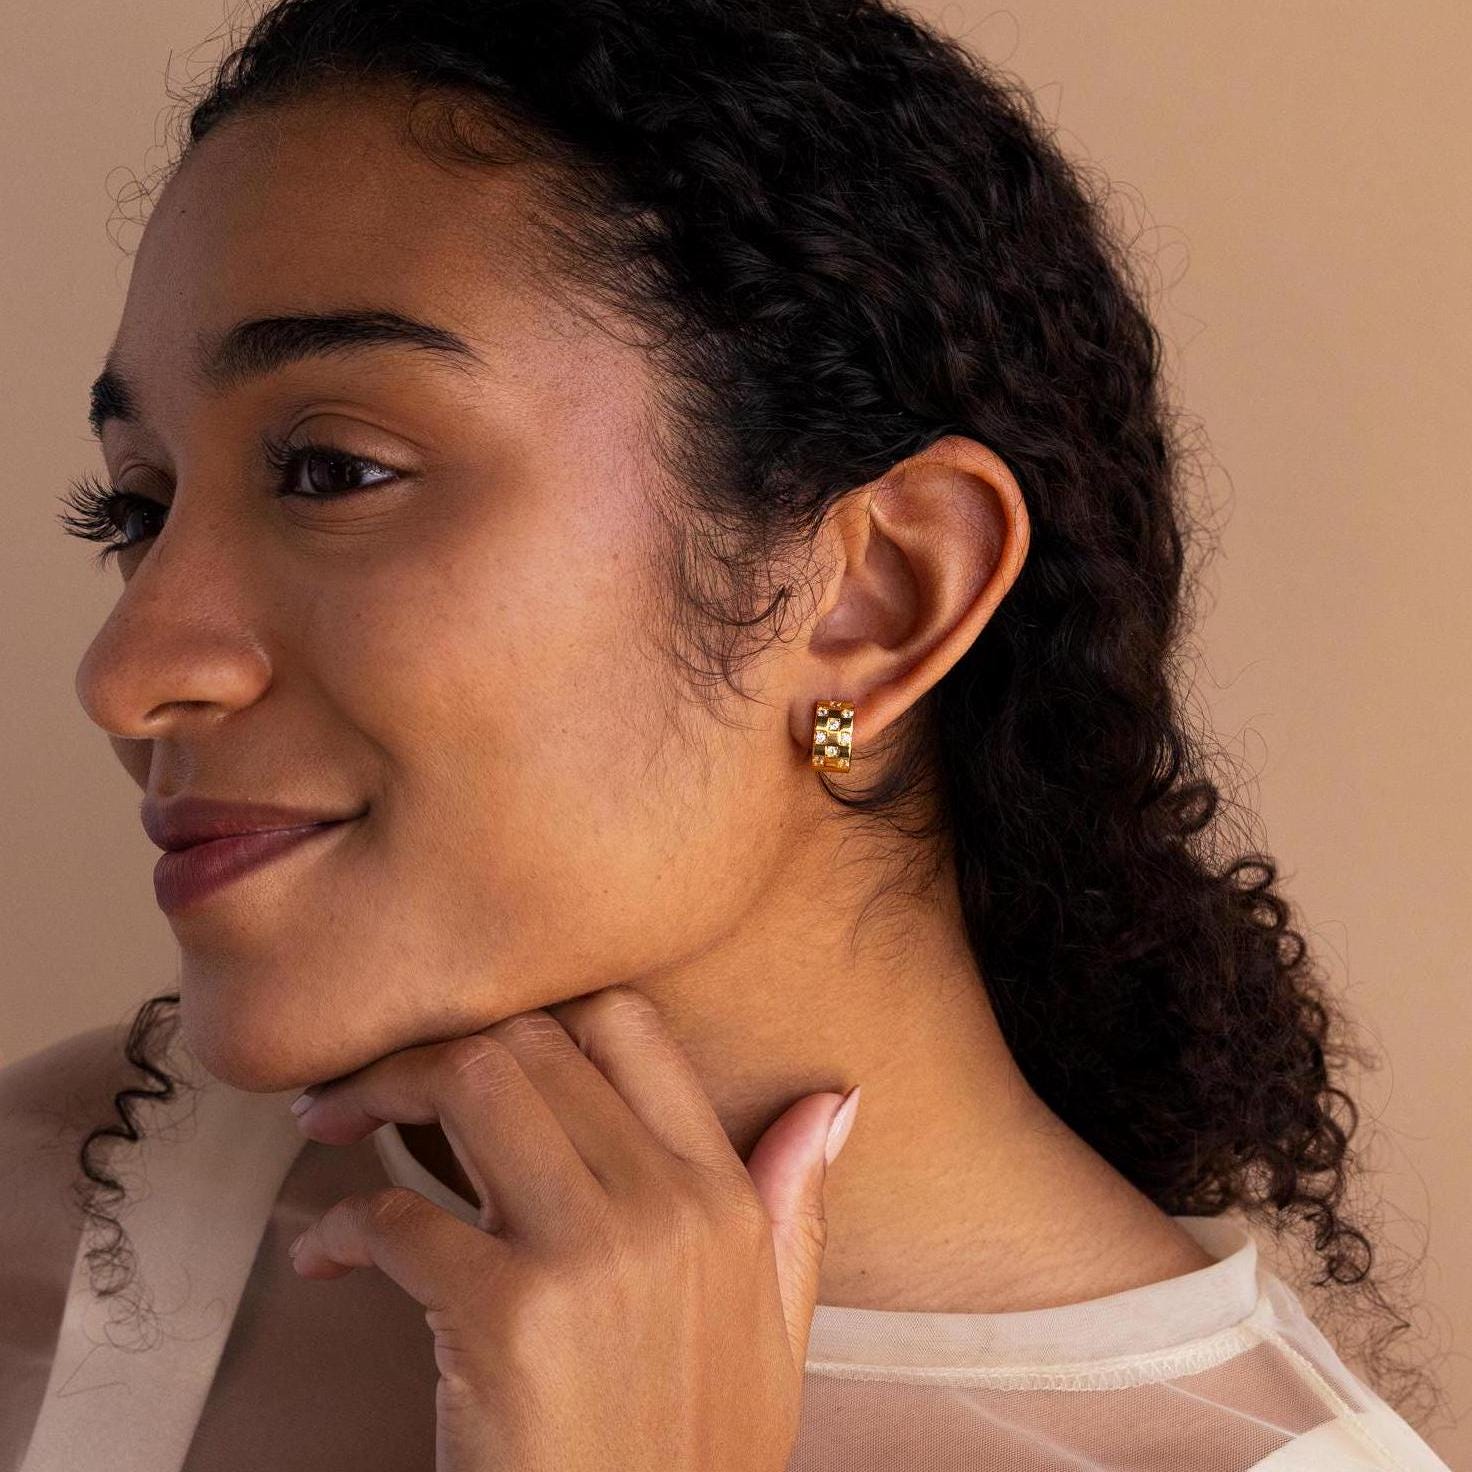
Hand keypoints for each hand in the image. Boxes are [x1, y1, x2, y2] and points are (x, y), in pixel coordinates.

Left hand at [286, 985, 860, 1471]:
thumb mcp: (773, 1333)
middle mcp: (661, 1205)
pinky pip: (395, 1215)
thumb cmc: (689, 1460)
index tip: (480, 1045)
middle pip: (530, 1040)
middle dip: (432, 1043)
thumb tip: (833, 1101)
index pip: (627, 1023)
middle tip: (370, 1079)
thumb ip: (794, 1207)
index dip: (536, 1010)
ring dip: (378, 1090)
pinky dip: (339, 1224)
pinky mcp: (505, 1319)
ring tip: (332, 1120)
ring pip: (470, 1083)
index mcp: (720, 1197)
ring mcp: (585, 1256)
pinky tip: (326, 1254)